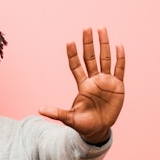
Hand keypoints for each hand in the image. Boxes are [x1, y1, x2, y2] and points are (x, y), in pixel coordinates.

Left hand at [39, 27, 124, 143]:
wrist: (98, 131)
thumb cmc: (83, 124)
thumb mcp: (69, 119)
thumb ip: (56, 113)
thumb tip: (39, 110)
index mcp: (83, 86)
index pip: (76, 66)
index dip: (73, 55)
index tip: (69, 42)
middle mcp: (94, 80)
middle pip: (91, 58)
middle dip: (88, 43)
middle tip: (86, 28)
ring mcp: (106, 82)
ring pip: (105, 59)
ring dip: (104, 44)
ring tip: (101, 29)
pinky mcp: (118, 86)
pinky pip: (119, 69)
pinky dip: (120, 58)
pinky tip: (118, 45)